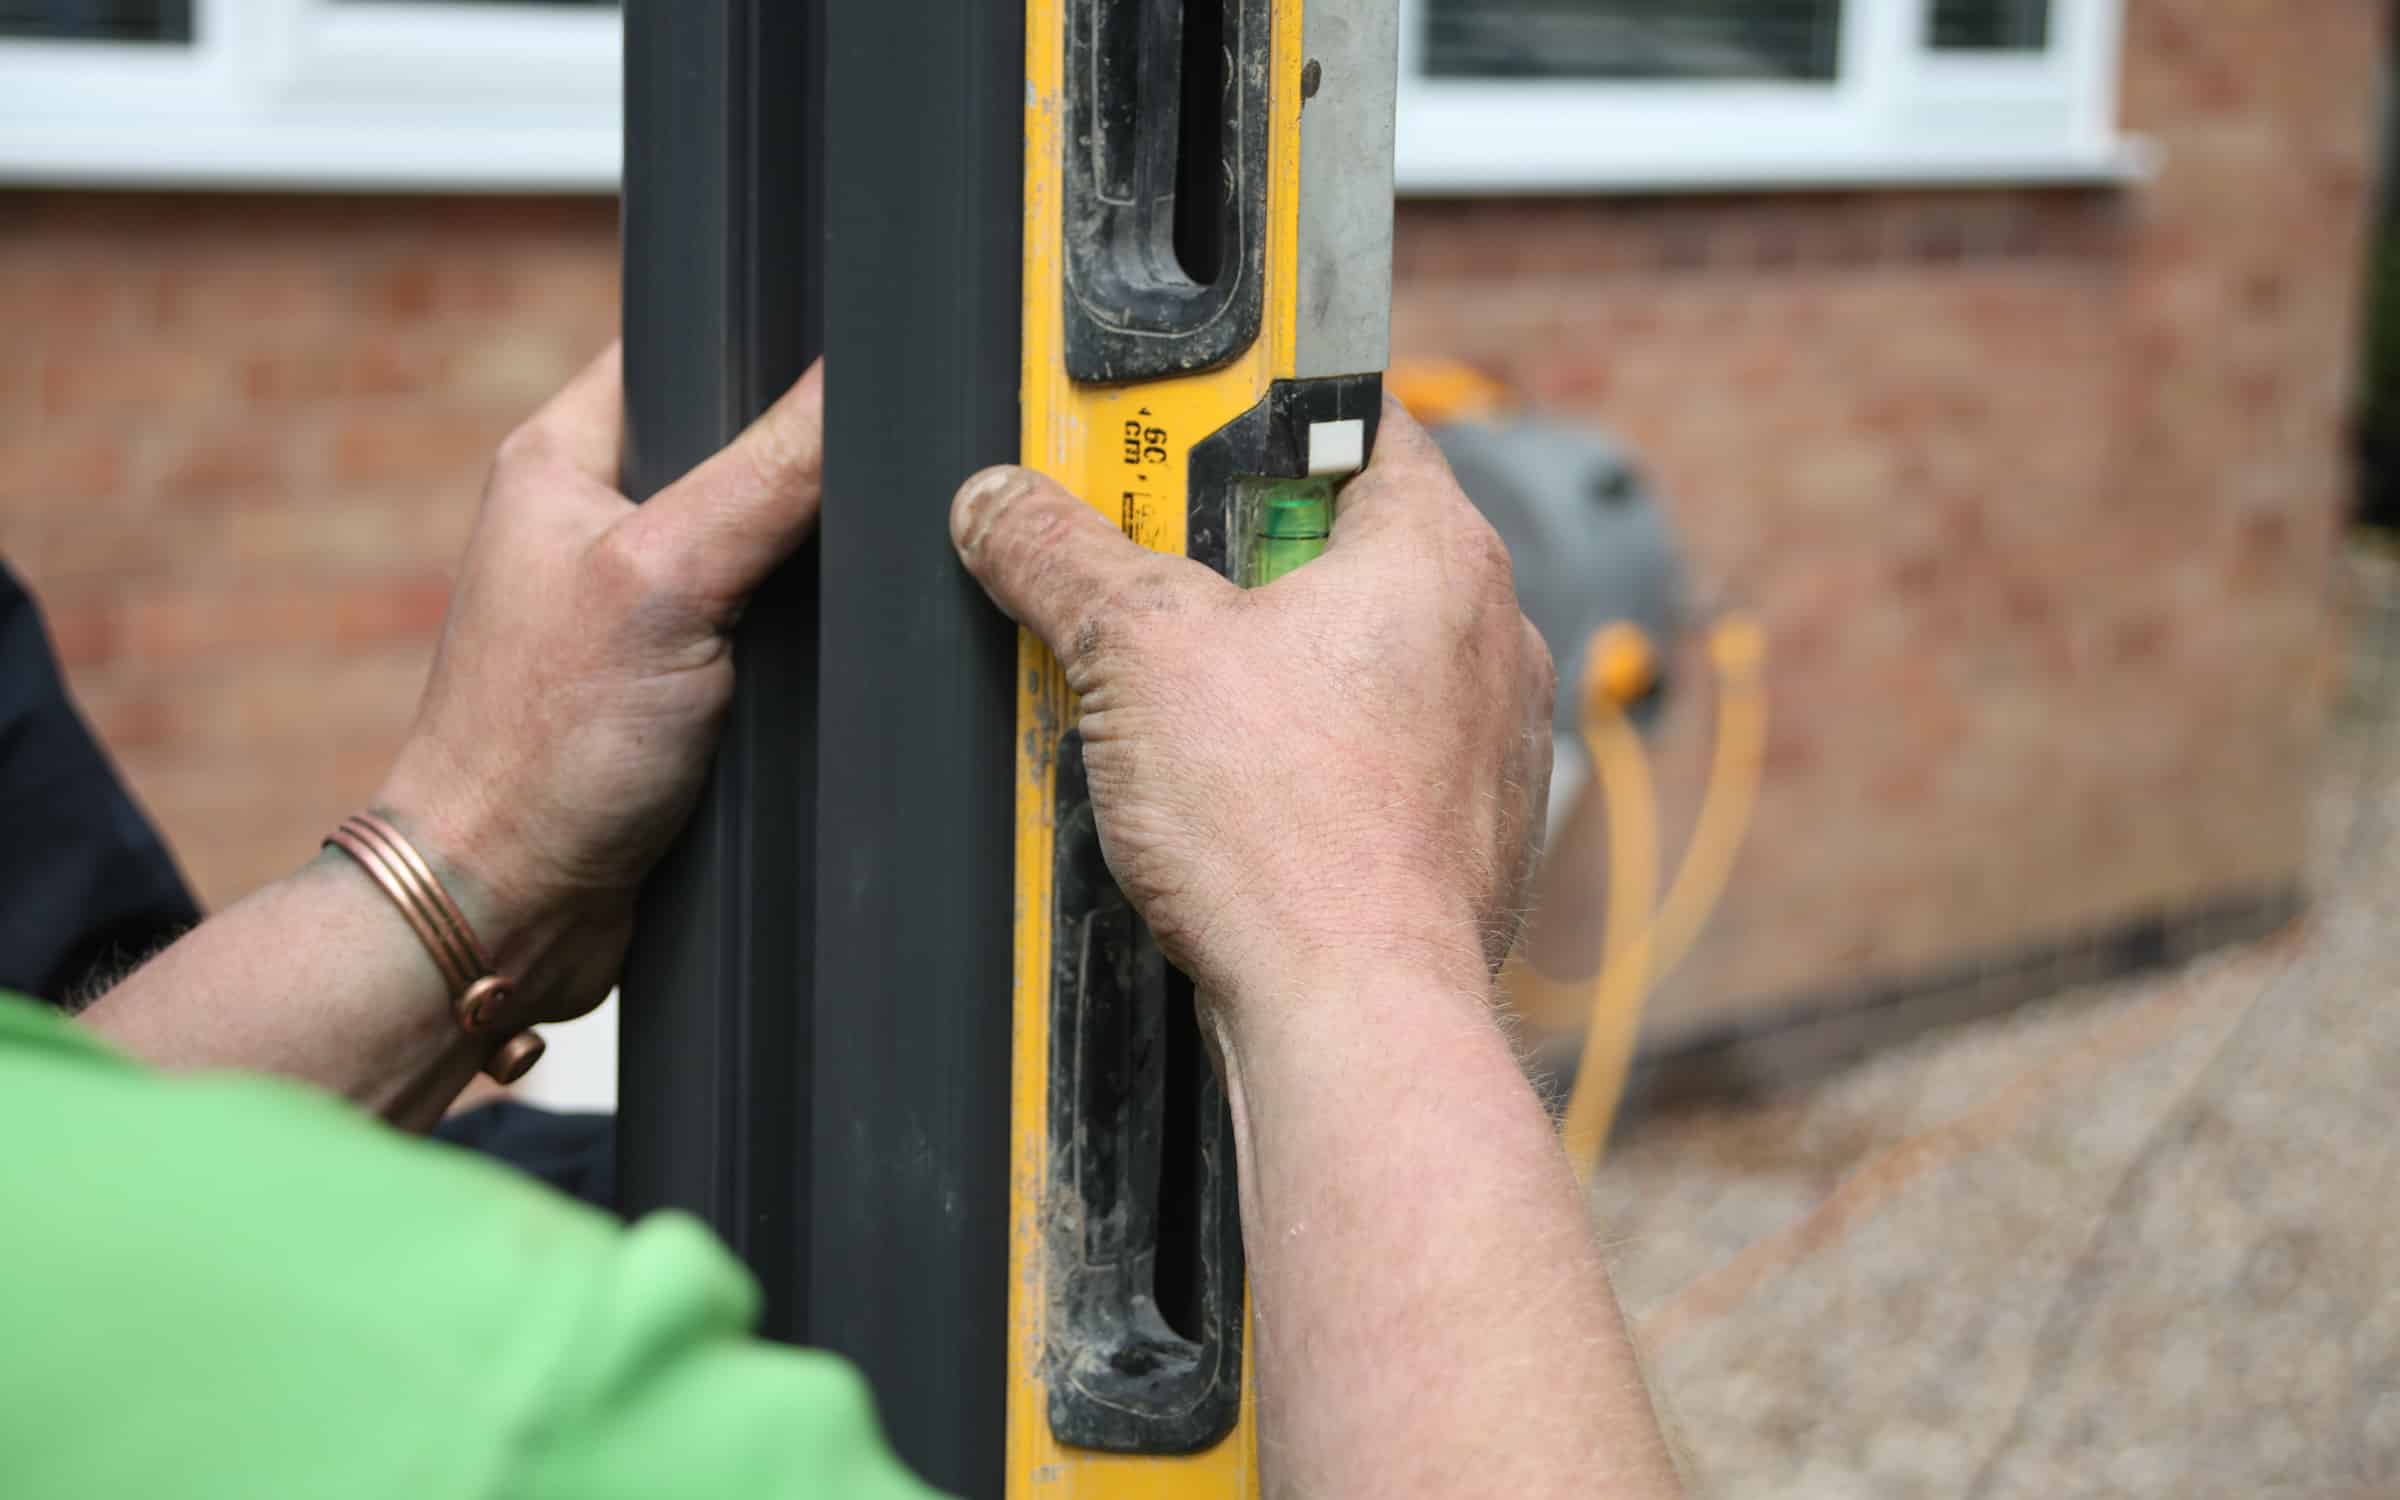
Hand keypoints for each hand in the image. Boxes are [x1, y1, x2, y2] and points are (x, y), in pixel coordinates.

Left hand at [378, 347, 824, 1024]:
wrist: (510, 908)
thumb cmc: (543, 744)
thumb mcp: (669, 578)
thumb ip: (770, 475)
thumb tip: (862, 383)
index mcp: (565, 455)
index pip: (688, 349)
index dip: (773, 347)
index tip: (860, 356)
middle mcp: (601, 521)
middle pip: (747, 449)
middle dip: (816, 469)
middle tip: (880, 477)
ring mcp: (644, 607)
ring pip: (772, 547)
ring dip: (821, 569)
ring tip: (875, 565)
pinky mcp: (683, 685)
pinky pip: (775, 633)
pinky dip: (813, 645)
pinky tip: (850, 652)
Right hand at [948, 401, 1554, 1012]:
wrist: (1357, 1017)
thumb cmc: (1291, 834)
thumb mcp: (1136, 653)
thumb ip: (1060, 557)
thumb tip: (999, 505)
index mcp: (1439, 550)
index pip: (1358, 421)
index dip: (1257, 424)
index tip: (1180, 449)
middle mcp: (1490, 633)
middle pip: (1344, 544)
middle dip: (1236, 563)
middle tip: (1148, 588)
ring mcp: (1490, 738)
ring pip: (1358, 657)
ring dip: (1267, 668)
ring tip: (1176, 707)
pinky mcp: (1466, 828)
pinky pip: (1374, 752)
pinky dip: (1305, 756)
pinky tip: (1232, 796)